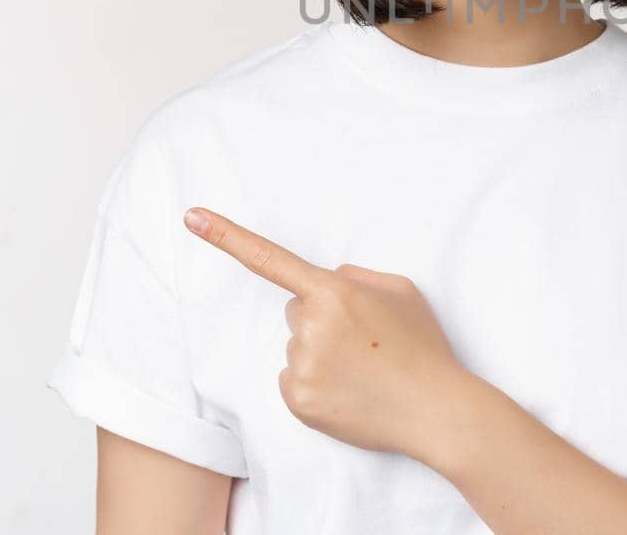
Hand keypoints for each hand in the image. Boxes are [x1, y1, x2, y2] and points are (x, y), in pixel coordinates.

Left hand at [183, 206, 474, 459]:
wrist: (435, 410)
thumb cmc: (421, 346)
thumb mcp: (400, 290)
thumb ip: (356, 276)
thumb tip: (327, 281)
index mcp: (334, 292)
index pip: (269, 258)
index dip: (226, 236)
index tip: (191, 216)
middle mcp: (310, 326)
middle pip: (295, 309)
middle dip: (321, 318)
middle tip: (364, 341)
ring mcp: (301, 365)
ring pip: (295, 345)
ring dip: (320, 353)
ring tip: (363, 369)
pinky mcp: (297, 400)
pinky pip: (292, 379)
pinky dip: (315, 383)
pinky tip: (348, 390)